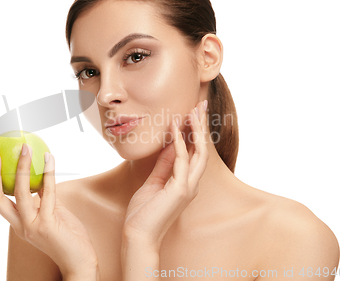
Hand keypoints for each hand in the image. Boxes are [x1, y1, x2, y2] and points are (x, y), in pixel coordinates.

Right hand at [0, 144, 97, 277]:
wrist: (79, 260)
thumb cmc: (67, 235)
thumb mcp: (50, 211)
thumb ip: (42, 196)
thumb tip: (40, 170)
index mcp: (17, 221)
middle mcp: (20, 225)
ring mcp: (32, 226)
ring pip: (20, 194)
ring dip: (21, 168)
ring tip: (24, 148)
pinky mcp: (48, 225)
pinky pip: (48, 193)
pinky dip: (48, 173)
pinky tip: (49, 158)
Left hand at [122, 100, 208, 249]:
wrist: (138, 235)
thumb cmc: (144, 212)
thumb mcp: (154, 182)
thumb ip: (164, 165)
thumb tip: (170, 145)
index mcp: (186, 182)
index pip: (194, 152)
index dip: (195, 131)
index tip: (193, 112)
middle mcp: (191, 184)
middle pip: (202, 149)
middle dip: (201, 126)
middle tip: (201, 104)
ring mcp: (188, 187)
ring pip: (198, 153)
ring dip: (195, 130)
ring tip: (193, 111)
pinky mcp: (179, 190)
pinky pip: (181, 161)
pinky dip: (179, 143)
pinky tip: (175, 128)